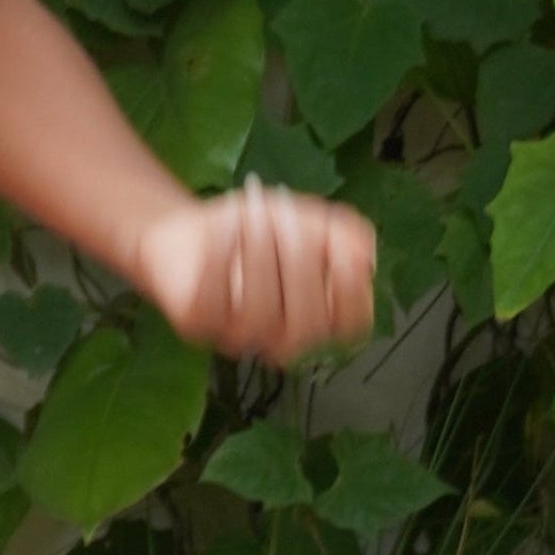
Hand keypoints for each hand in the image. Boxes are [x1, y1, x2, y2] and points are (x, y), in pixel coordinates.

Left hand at [135, 182, 377, 362]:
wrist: (189, 234)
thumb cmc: (256, 231)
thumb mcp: (308, 220)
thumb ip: (343, 233)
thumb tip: (366, 255)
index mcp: (318, 318)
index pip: (352, 324)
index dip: (352, 287)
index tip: (339, 245)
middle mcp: (282, 339)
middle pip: (309, 319)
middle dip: (302, 260)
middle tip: (288, 218)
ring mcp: (239, 337)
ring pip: (261, 312)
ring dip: (261, 253)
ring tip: (255, 215)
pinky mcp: (198, 324)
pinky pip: (213, 296)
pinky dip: (221, 255)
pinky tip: (225, 226)